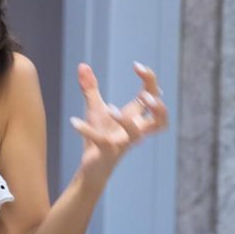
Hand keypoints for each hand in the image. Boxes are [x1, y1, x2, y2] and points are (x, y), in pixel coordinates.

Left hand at [69, 62, 167, 177]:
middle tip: (146, 96)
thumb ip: (90, 88)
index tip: (136, 66)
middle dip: (158, 108)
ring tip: (110, 108)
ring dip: (126, 120)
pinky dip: (87, 130)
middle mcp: (135, 131)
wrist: (91, 168)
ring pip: (136, 134)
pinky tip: (73, 121)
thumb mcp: (94, 109)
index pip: (153, 97)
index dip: (150, 80)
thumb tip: (82, 65)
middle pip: (161, 121)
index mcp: (136, 118)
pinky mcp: (107, 153)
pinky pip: (101, 142)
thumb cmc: (99, 137)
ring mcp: (122, 143)